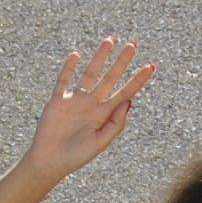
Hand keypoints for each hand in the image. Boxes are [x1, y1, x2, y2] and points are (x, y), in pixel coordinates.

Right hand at [23, 39, 154, 184]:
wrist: (50, 161)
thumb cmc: (77, 156)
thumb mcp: (101, 142)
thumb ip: (115, 123)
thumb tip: (129, 101)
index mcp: (104, 114)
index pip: (125, 93)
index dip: (138, 80)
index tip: (151, 66)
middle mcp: (92, 104)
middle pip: (110, 78)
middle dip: (121, 62)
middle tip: (133, 45)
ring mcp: (75, 100)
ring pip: (89, 74)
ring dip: (99, 57)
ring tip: (110, 40)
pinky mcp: (57, 100)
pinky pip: (64, 81)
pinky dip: (68, 68)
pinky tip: (76, 55)